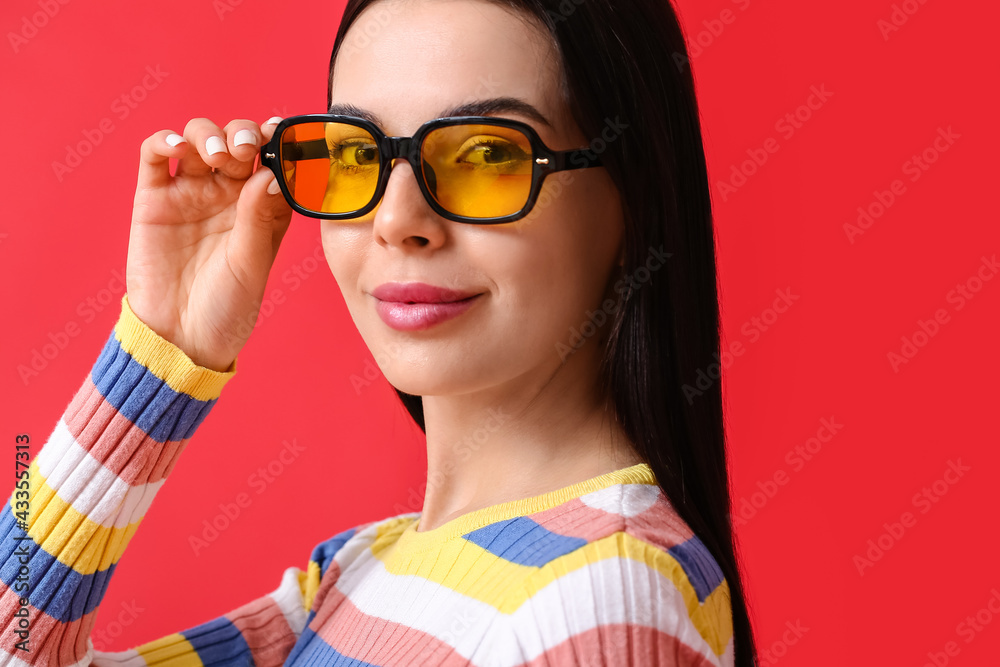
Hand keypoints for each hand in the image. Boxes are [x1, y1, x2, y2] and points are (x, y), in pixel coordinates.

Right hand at [125, 116, 292, 371]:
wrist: (180, 337)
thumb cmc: (226, 307)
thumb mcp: (251, 265)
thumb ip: (259, 218)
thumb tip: (270, 172)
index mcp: (262, 207)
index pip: (273, 160)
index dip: (278, 141)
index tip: (281, 132)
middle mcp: (229, 194)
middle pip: (237, 142)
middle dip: (244, 134)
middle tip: (246, 149)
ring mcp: (191, 192)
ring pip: (199, 139)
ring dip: (210, 134)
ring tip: (217, 155)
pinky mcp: (154, 198)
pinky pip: (155, 157)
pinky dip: (164, 140)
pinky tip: (177, 145)